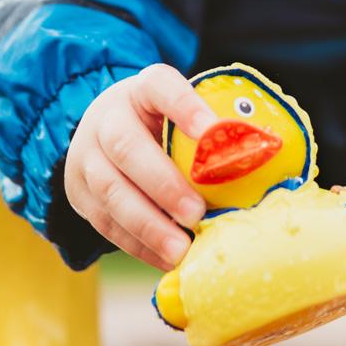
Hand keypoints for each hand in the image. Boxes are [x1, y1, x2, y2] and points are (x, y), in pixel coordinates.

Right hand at [64, 63, 218, 270]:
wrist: (104, 133)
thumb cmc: (161, 127)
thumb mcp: (181, 114)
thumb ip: (214, 131)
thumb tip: (266, 157)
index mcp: (141, 90)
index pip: (160, 86)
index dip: (185, 107)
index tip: (213, 132)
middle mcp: (107, 118)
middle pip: (126, 147)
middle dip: (163, 184)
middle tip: (196, 213)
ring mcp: (86, 157)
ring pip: (110, 190)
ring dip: (148, 225)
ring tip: (181, 249)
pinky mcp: (79, 194)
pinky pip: (105, 223)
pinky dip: (138, 244)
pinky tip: (166, 259)